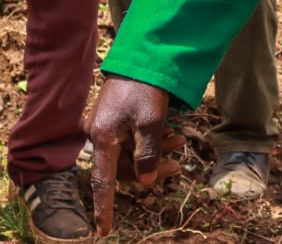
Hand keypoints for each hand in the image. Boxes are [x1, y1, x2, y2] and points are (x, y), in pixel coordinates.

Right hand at [85, 78, 180, 234]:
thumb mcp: (150, 122)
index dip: (104, 207)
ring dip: (157, 152)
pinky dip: (153, 141)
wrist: (143, 56)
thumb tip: (146, 182)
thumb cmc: (145, 87)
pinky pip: (134, 140)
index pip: (102, 182)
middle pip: (124, 168)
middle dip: (152, 168)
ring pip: (132, 154)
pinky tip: (172, 133)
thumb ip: (147, 154)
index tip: (103, 231)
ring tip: (181, 142)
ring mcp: (108, 128)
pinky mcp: (117, 120)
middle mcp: (101, 136)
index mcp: (103, 138)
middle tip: (179, 162)